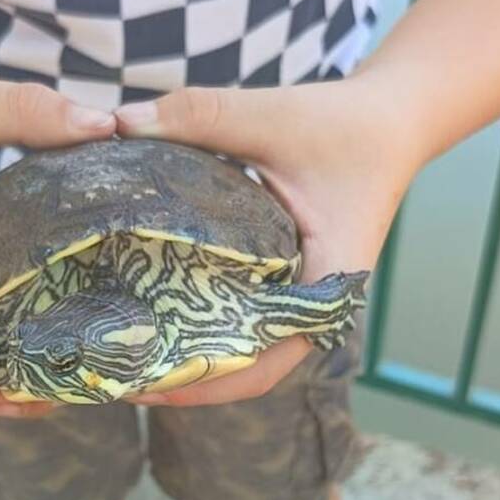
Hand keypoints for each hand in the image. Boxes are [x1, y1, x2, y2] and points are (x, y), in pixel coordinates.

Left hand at [115, 79, 422, 406]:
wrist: (388, 119)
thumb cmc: (344, 124)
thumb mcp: (272, 115)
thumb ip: (200, 116)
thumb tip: (119, 124)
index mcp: (324, 285)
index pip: (263, 364)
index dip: (202, 384)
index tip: (142, 384)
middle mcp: (310, 303)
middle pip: (242, 367)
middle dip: (179, 376)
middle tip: (110, 371)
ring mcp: (295, 293)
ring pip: (238, 344)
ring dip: (185, 351)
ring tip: (118, 348)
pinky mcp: (281, 274)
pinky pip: (238, 311)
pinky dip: (198, 317)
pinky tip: (147, 303)